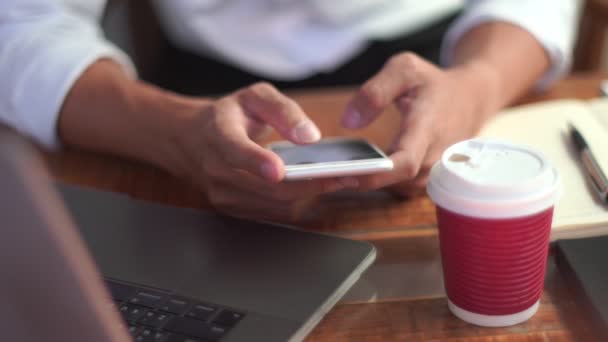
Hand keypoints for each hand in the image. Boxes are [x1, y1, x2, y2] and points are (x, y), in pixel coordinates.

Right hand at [168, 82, 358, 220]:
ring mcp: (223, 193)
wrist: (192, 140)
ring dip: (310, 194)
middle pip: (266, 185)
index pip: (234, 150)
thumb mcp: (254, 96)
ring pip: (273, 202)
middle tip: (347, 175)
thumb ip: (282, 110)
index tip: (278, 169)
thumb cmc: (229, 115)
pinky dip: (298, 200)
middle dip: (309, 183)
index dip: (256, 161)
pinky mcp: (233, 208)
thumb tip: (308, 136)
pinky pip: (272, 211)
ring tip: (343, 179)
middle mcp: (217, 168)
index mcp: (218, 134)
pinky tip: (319, 187)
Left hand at [341, 52, 498, 196]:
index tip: (346, 173)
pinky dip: (379, 181)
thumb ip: (375, 91)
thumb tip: (348, 121)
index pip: (405, 162)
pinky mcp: (428, 177)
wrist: (471, 98)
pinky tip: (353, 170)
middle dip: (360, 179)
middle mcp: (434, 156)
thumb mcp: (405, 69)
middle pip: (396, 181)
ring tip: (330, 174)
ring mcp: (433, 171)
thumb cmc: (434, 83)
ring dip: (367, 182)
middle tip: (321, 174)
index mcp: (427, 127)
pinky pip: (400, 187)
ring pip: (397, 188)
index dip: (376, 173)